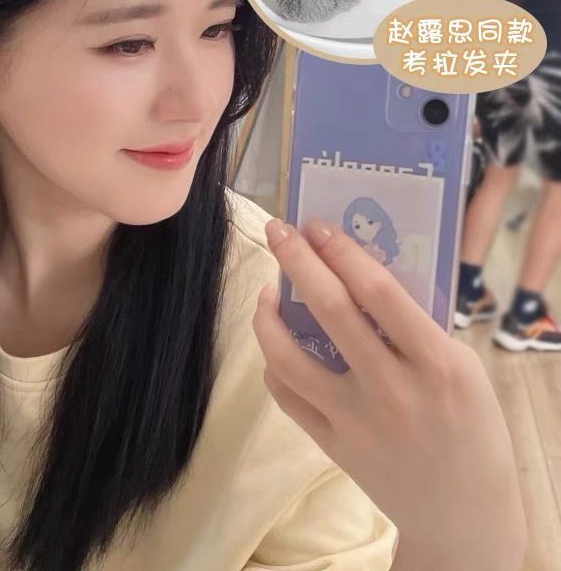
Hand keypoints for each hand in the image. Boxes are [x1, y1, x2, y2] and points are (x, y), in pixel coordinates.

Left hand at [253, 218, 526, 570]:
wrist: (463, 513)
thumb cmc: (472, 428)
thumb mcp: (463, 368)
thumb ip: (415, 327)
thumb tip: (359, 277)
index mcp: (436, 363)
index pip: (378, 292)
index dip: (343, 252)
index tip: (319, 225)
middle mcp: (391, 389)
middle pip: (329, 309)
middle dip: (297, 260)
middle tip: (281, 231)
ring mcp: (354, 420)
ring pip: (288, 356)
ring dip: (267, 315)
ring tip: (266, 291)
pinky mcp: (330, 443)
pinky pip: (285, 395)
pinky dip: (272, 362)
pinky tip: (274, 342)